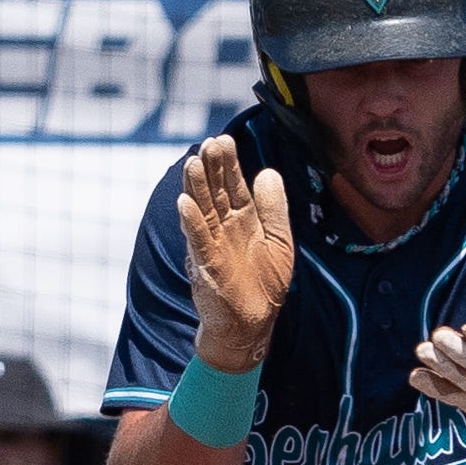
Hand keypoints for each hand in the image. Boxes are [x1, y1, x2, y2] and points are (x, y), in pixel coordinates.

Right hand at [177, 132, 293, 364]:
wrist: (252, 325)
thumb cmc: (265, 285)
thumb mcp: (280, 242)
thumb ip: (274, 208)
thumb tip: (268, 172)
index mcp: (243, 219)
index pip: (233, 184)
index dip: (229, 163)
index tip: (224, 139)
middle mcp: (225, 228)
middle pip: (216, 192)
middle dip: (212, 168)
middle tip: (208, 144)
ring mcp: (213, 245)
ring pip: (203, 211)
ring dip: (196, 188)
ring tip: (193, 164)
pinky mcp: (207, 265)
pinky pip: (198, 241)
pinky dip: (192, 223)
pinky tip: (185, 204)